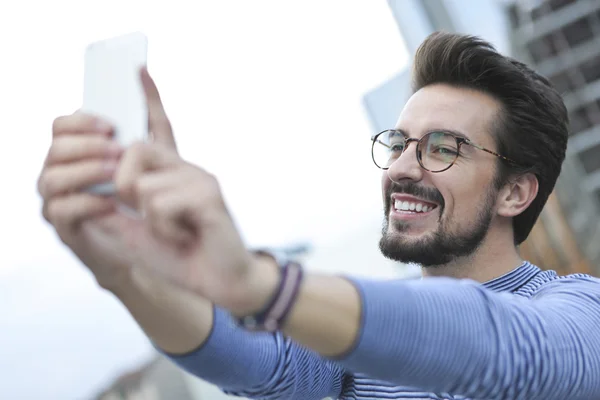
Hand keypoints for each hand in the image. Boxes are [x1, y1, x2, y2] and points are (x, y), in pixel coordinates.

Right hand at [37, 68, 178, 288]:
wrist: (156, 236)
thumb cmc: (151, 187)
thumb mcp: (157, 146)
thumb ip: (149, 109)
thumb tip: (142, 69)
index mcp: (77, 150)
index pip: (62, 126)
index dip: (82, 123)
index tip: (110, 126)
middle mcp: (60, 171)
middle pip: (55, 150)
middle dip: (87, 148)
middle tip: (118, 153)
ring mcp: (57, 200)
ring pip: (51, 178)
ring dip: (86, 173)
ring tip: (117, 175)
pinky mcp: (64, 228)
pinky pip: (61, 210)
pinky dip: (86, 203)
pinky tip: (111, 203)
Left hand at [113, 144, 278, 314]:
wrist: (220, 284)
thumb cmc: (180, 259)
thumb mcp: (134, 234)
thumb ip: (110, 211)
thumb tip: (80, 190)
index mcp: (169, 173)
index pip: (133, 144)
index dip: (115, 170)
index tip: (123, 201)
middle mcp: (185, 169)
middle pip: (135, 150)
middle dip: (126, 190)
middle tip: (150, 218)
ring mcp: (199, 178)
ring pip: (144, 186)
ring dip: (152, 222)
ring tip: (175, 234)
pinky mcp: (208, 195)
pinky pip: (161, 204)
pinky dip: (165, 230)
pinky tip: (186, 238)